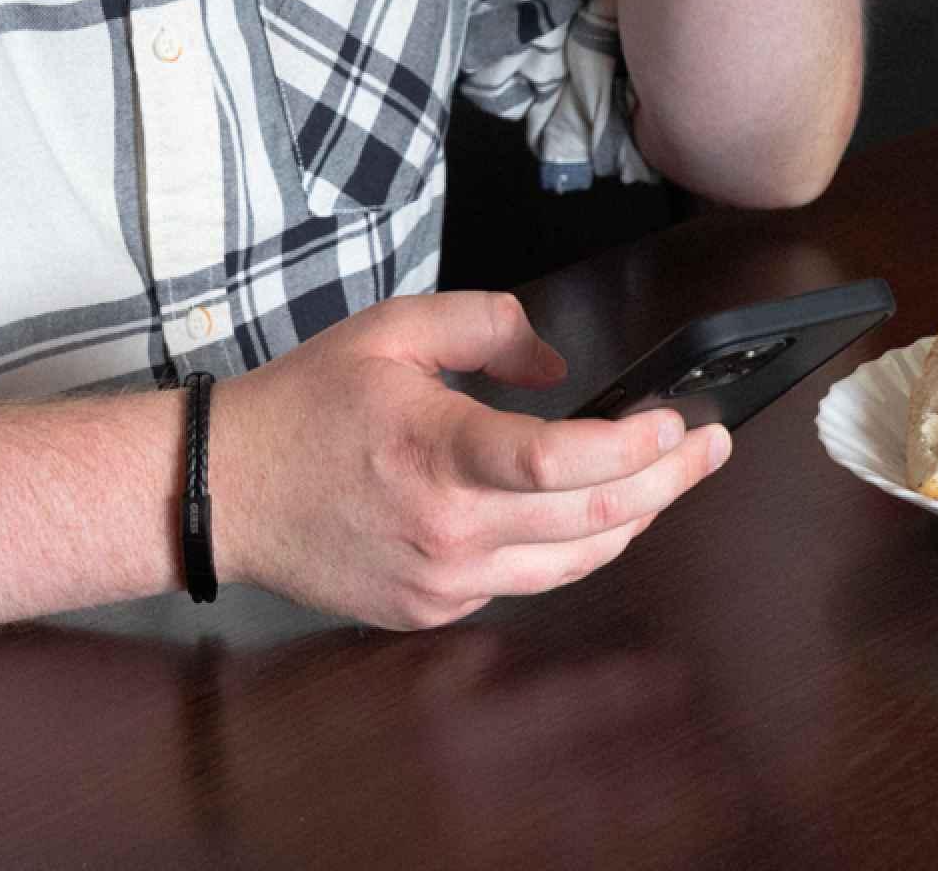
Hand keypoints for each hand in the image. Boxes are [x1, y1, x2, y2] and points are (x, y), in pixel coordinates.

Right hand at [207, 291, 731, 630]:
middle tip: (710, 448)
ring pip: (574, 564)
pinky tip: (584, 513)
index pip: (560, 463)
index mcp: (436, 451)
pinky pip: (526, 583)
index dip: (632, 447)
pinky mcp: (434, 609)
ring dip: (632, 519)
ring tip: (667, 478)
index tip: (677, 422)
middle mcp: (448, 529)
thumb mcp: (391, 329)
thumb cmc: (307, 404)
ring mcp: (444, 581)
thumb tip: (560, 371)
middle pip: (592, 520)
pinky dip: (566, 547)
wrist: (227, 490)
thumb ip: (486, 327)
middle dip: (668, 481)